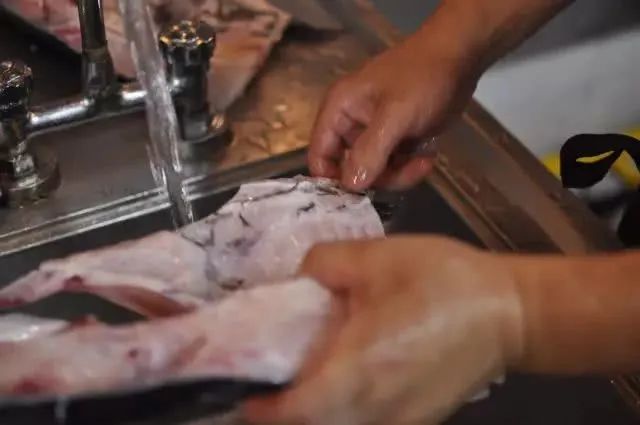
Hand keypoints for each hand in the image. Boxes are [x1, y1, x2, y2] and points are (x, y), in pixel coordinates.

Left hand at [244, 237, 522, 424]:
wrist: (510, 312)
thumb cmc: (444, 281)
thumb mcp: (378, 255)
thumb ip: (324, 264)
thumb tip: (301, 278)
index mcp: (360, 369)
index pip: (298, 412)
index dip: (264, 411)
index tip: (247, 395)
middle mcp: (377, 408)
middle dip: (287, 414)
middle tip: (274, 383)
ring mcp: (402, 422)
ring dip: (317, 413)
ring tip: (311, 379)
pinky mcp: (420, 421)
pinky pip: (370, 424)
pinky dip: (347, 412)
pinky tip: (352, 380)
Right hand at [308, 29, 480, 190]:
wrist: (460, 58)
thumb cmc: (422, 79)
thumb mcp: (396, 114)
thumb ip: (371, 150)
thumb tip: (350, 186)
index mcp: (339, 111)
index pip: (319, 154)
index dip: (330, 180)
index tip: (352, 201)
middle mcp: (351, 125)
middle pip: (349, 170)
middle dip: (376, 178)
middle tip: (403, 173)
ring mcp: (375, 134)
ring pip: (375, 172)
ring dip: (399, 174)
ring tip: (422, 162)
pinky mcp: (396, 140)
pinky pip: (394, 166)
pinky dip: (409, 168)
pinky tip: (427, 157)